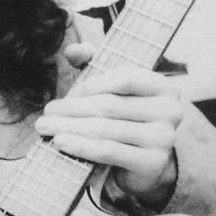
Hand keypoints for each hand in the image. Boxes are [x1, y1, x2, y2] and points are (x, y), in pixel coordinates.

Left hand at [34, 43, 181, 205]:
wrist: (144, 166)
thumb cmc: (125, 122)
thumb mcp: (114, 91)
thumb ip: (95, 64)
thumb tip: (74, 49)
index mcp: (164, 87)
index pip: (126, 78)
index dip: (94, 83)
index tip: (71, 92)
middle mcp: (170, 111)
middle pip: (110, 106)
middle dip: (72, 108)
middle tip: (47, 112)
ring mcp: (164, 139)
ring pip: (105, 129)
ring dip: (69, 127)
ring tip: (45, 127)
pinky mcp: (152, 163)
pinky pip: (108, 151)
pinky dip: (81, 146)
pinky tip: (60, 142)